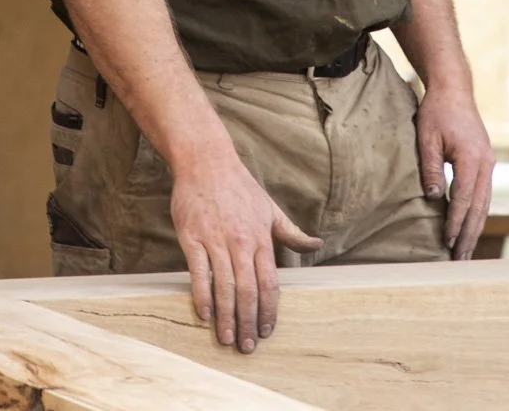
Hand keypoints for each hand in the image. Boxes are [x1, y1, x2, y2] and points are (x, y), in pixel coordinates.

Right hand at [170, 147, 322, 353]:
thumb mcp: (270, 208)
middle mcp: (240, 242)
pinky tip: (205, 315)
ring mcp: (215, 240)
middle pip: (248, 290)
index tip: (267, 332)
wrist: (206, 161)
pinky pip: (198, 272)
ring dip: (226, 316)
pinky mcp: (192, 237)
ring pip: (224, 286)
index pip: (269, 282)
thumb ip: (291, 232)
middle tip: (246, 347)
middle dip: (248, 322)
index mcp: (261, 238)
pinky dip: (202, 295)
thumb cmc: (239, 186)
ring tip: (226, 338)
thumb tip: (316, 245)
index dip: (269, 310)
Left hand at [416, 82, 494, 258]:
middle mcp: (486, 163)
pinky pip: (484, 195)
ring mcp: (489, 163)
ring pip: (485, 204)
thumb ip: (430, 167)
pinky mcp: (486, 163)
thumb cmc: (437, 111)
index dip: (455, 222)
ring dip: (475, 228)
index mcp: (471, 157)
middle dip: (469, 235)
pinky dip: (477, 214)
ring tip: (465, 252)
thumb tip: (434, 197)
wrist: (454, 89)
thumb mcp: (426, 137)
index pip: (464, 198)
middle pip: (479, 207)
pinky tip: (470, 228)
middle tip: (459, 260)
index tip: (446, 242)